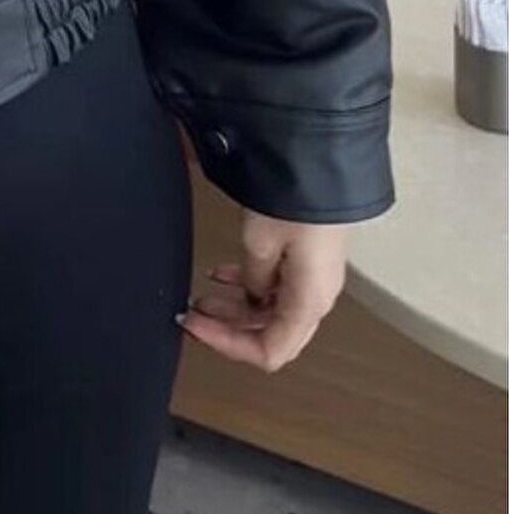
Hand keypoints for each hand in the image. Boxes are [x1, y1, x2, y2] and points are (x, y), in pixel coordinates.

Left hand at [176, 209, 348, 372]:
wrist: (320, 162)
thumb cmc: (296, 199)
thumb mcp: (260, 242)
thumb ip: (253, 278)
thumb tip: (252, 294)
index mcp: (308, 303)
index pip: (270, 351)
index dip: (228, 346)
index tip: (197, 326)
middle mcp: (316, 297)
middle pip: (270, 334)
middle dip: (228, 328)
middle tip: (194, 315)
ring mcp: (314, 277)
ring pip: (271, 310)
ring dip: (236, 306)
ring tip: (203, 295)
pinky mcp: (309, 258)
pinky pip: (277, 285)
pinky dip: (249, 283)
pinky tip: (222, 273)